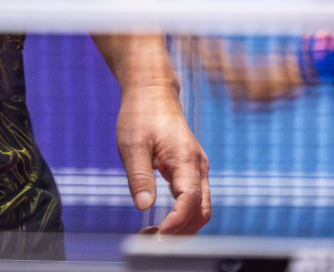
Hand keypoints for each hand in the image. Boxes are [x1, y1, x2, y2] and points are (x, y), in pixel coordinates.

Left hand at [116, 85, 210, 234]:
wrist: (152, 93)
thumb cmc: (141, 114)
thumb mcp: (132, 144)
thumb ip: (139, 176)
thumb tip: (144, 206)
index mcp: (186, 159)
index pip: (190, 200)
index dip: (177, 222)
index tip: (159, 235)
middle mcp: (198, 166)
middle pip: (201, 212)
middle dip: (181, 232)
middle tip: (153, 241)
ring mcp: (198, 169)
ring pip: (201, 209)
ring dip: (182, 227)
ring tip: (154, 235)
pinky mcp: (192, 171)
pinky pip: (195, 201)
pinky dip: (182, 217)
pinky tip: (162, 223)